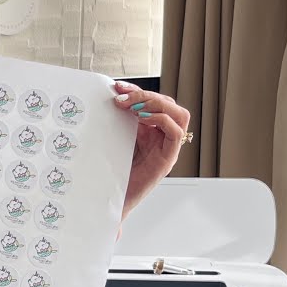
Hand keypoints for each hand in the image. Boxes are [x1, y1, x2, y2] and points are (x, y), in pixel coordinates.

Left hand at [112, 81, 191, 219]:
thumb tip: (108, 95)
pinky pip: (176, 132)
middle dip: (145, 94)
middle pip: (168, 104)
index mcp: (150, 130)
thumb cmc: (110, 171)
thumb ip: (116, 120)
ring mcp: (167, 148)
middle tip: (121, 96)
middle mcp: (162, 137)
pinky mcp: (167, 159)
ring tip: (132, 106)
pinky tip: (141, 118)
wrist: (110, 200)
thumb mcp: (113, 138)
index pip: (154, 101)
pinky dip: (161, 119)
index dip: (137, 90)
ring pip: (179, 114)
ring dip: (156, 104)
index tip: (116, 87)